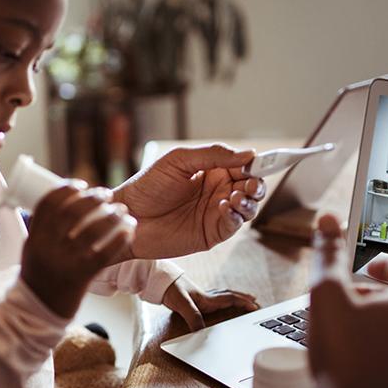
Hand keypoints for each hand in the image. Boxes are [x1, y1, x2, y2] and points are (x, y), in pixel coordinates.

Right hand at [21, 184, 134, 318]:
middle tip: (106, 195)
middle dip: (92, 198)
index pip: (49, 202)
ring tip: (122, 211)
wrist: (37, 314)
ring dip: (111, 216)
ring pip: (92, 230)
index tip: (81, 184)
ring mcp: (64, 262)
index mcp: (34, 237)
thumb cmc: (40, 279)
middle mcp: (47, 247)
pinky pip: (105, 253)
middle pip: (72, 211)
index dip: (67, 188)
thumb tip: (64, 205)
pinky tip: (130, 230)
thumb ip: (46, 230)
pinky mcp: (81, 276)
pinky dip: (120, 238)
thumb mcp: (34, 250)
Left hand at [113, 144, 264, 259]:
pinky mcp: (211, 233)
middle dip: (256, 184)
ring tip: (235, 196)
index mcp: (212, 171)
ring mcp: (216, 213)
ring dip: (249, 201)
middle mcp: (218, 191)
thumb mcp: (179, 161)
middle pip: (251, 187)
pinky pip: (233, 225)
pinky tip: (223, 207)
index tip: (258, 162)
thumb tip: (248, 153)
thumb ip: (213, 155)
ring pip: (248, 207)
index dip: (254, 164)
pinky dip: (235, 216)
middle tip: (249, 184)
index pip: (243, 166)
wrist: (129, 216)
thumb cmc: (148, 186)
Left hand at [161, 276, 258, 330]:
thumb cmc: (171, 290)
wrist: (159, 282)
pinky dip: (223, 299)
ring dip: (235, 297)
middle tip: (256, 302)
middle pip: (230, 296)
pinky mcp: (196, 298)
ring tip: (244, 299)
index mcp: (207, 298)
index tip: (255, 306)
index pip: (230, 299)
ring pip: (223, 295)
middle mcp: (207, 296)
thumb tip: (201, 333)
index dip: (243, 302)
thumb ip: (192, 318)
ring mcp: (202, 296)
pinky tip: (220, 302)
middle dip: (244, 299)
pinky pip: (215, 297)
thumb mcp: (182, 304)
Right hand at [308, 214, 387, 387]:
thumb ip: (328, 255)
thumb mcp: (326, 295)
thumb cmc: (344, 357)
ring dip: (382, 323)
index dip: (382, 264)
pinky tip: (357, 359)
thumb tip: (328, 222)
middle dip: (379, 294)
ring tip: (351, 329)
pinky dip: (385, 350)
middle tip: (351, 299)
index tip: (365, 270)